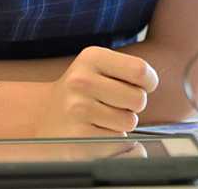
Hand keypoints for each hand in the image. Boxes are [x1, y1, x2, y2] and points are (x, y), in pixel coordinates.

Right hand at [34, 46, 158, 136]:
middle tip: (119, 103)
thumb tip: (154, 83)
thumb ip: (129, 69)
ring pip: (129, 122)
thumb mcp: (100, 65)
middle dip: (135, 104)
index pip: (140, 70)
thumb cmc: (84, 89)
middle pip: (138, 98)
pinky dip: (113, 138)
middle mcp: (82, 81)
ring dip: (123, 123)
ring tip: (105, 116)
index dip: (150, 81)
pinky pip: (116, 141)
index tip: (144, 86)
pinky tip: (96, 130)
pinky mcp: (77, 137)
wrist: (43, 115)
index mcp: (92, 57)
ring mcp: (77, 110)